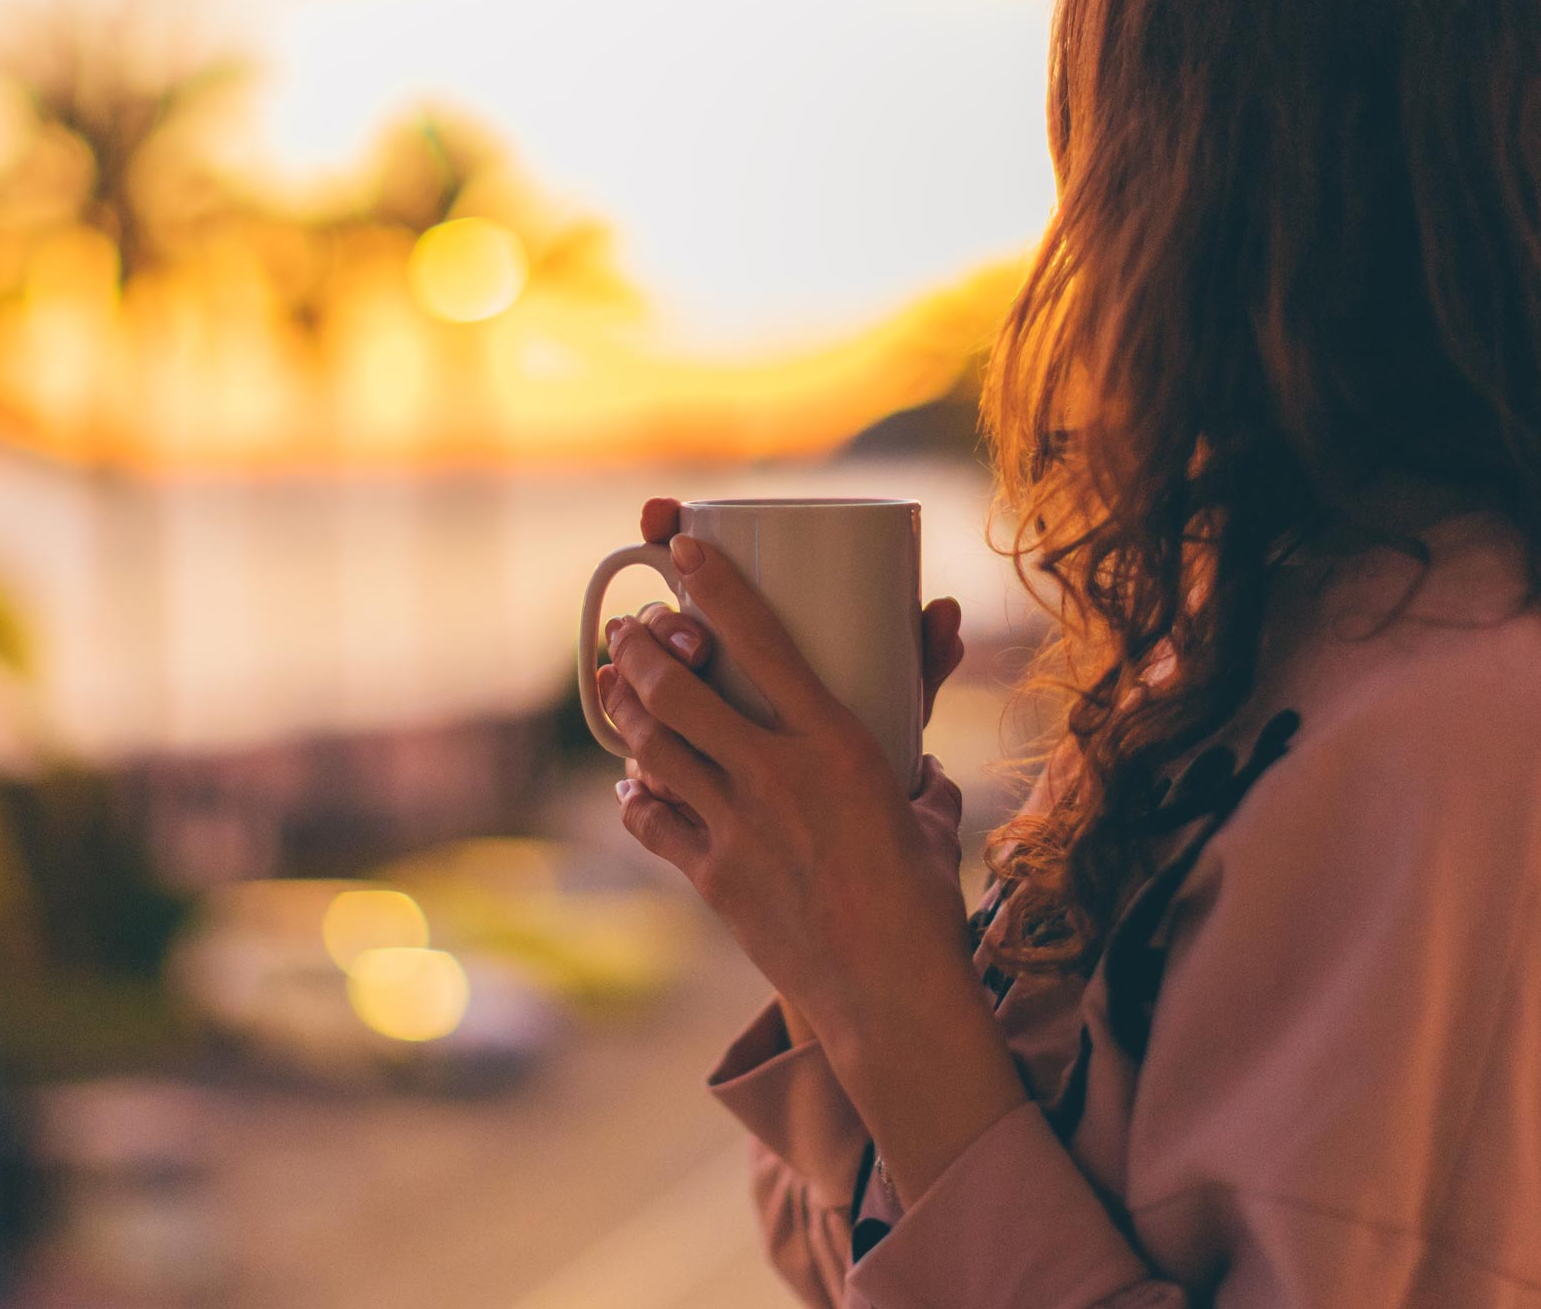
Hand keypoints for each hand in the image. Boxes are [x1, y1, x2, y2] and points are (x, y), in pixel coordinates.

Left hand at [597, 500, 1025, 1201]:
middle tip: (629, 628)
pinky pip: (651, 822)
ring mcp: (737, 827)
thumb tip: (923, 723)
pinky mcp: (712, 877)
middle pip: (681, 691)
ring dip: (625, 709)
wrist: (889, 995)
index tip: (683, 546)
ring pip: (654, 748)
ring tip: (613, 682)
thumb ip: (915, 754)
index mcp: (839, 743)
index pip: (763, 640)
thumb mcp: (928, 809)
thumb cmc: (922, 898)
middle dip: (641, 650)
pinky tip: (631, 781)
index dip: (713, 584)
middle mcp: (779, 774)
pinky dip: (636, 795)